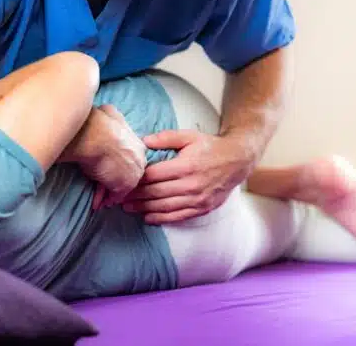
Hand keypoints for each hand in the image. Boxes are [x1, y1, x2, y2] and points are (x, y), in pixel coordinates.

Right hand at [63, 105, 146, 208]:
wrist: (94, 135)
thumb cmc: (98, 123)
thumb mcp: (109, 113)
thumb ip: (112, 117)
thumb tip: (107, 111)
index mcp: (137, 143)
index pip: (132, 158)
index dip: (120, 165)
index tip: (111, 169)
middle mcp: (139, 159)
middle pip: (130, 174)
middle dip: (118, 182)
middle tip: (107, 188)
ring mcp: (133, 174)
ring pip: (122, 186)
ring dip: (111, 194)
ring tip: (101, 201)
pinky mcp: (123, 186)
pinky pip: (114, 197)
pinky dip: (104, 200)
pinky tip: (96, 203)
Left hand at [122, 130, 254, 223]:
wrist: (237, 160)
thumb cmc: (210, 147)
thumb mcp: (189, 136)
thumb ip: (165, 138)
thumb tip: (143, 141)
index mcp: (185, 166)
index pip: (153, 176)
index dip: (136, 180)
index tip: (122, 182)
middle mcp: (191, 185)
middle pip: (156, 193)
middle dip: (135, 196)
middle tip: (118, 198)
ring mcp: (198, 199)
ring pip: (165, 207)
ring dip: (144, 209)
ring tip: (128, 208)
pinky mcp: (203, 208)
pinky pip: (178, 216)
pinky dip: (161, 218)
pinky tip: (147, 218)